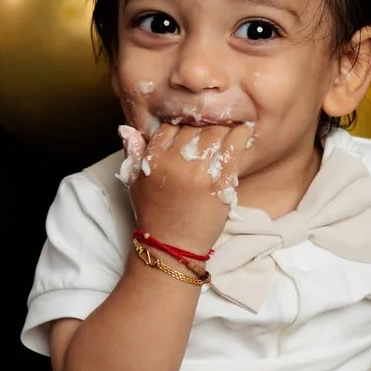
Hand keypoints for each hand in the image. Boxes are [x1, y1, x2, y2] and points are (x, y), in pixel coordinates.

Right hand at [123, 120, 251, 257]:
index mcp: (154, 159)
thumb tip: (126, 127)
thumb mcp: (135, 182)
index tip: (191, 129)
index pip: (171, 126)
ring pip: (216, 132)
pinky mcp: (221, 181)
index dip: (182, 125)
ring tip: (229, 127)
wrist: (171, 245)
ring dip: (224, 128)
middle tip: (213, 127)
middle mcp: (176, 161)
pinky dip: (241, 136)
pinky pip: (235, 147)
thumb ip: (132, 153)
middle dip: (203, 125)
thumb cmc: (154, 214)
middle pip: (195, 126)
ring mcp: (200, 171)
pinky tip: (244, 131)